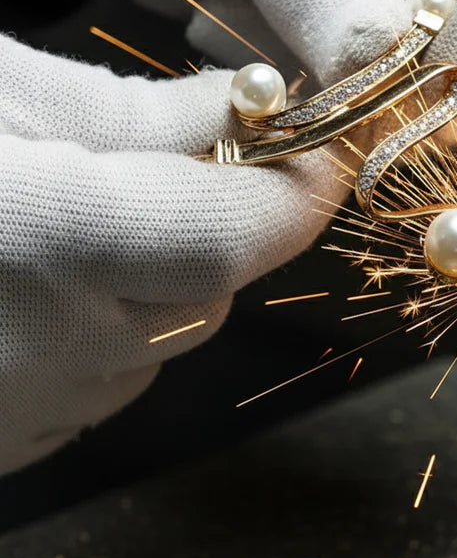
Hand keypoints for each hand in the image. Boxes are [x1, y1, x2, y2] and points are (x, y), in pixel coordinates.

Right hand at [0, 35, 342, 473]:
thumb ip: (134, 116)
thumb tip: (251, 114)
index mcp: (35, 241)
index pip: (232, 237)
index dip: (295, 194)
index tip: (323, 152)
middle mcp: (41, 351)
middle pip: (210, 286)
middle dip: (213, 221)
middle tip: (153, 164)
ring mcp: (20, 413)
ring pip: (165, 330)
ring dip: (154, 268)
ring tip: (52, 214)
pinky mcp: (2, 443)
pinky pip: (108, 370)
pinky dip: (104, 316)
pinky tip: (24, 274)